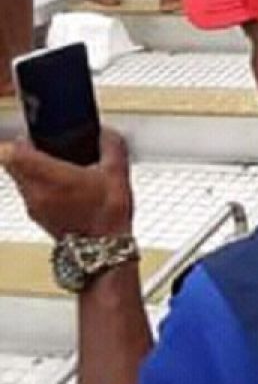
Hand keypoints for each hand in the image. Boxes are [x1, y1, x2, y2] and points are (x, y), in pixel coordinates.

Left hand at [1, 129, 133, 239]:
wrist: (103, 250)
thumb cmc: (107, 216)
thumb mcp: (117, 172)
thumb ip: (111, 145)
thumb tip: (105, 134)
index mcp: (49, 177)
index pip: (13, 151)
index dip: (23, 140)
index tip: (37, 136)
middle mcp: (34, 192)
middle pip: (13, 165)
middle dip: (28, 155)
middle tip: (47, 150)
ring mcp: (33, 207)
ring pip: (20, 181)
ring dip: (33, 172)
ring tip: (58, 171)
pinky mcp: (36, 217)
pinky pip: (29, 195)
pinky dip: (40, 188)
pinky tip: (62, 190)